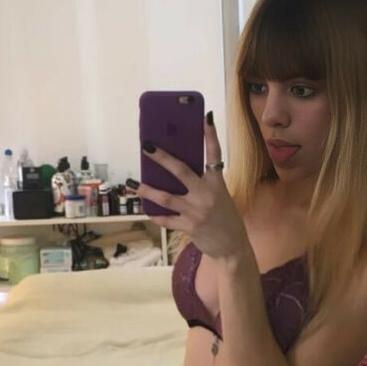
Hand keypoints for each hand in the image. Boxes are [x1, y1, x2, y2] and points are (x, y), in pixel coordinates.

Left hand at [133, 114, 250, 260]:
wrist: (232, 247)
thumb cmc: (225, 219)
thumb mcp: (220, 197)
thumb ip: (203, 184)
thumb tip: (177, 172)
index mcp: (218, 184)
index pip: (215, 155)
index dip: (211, 136)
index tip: (206, 118)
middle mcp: (207, 195)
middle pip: (181, 171)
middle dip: (162, 158)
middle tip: (147, 147)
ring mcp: (197, 211)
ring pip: (167, 197)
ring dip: (148, 190)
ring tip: (134, 185)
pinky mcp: (189, 226)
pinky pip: (167, 219)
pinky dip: (156, 215)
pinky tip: (147, 209)